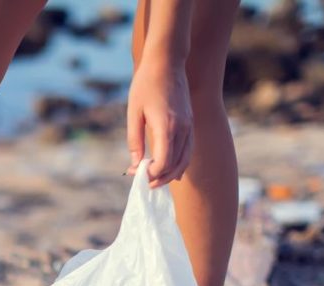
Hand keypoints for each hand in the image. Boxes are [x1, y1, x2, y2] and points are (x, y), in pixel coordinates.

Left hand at [126, 58, 192, 187]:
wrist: (166, 62)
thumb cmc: (145, 85)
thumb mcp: (133, 113)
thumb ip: (134, 140)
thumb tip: (134, 164)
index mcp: (167, 126)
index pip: (163, 162)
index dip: (151, 174)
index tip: (137, 175)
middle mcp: (182, 128)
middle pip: (176, 165)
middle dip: (161, 178)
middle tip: (145, 184)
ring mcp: (189, 125)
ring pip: (185, 159)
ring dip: (171, 173)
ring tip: (155, 180)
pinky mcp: (190, 122)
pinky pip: (188, 149)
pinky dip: (180, 162)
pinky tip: (169, 170)